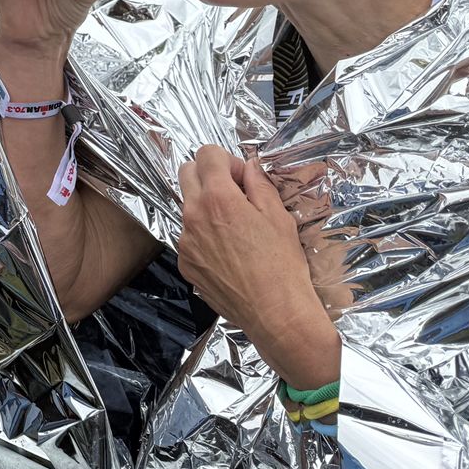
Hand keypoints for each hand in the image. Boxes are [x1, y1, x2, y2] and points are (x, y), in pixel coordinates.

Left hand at [177, 146, 339, 390]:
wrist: (276, 314)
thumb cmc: (283, 266)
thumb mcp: (278, 217)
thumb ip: (259, 184)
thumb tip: (249, 167)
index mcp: (217, 198)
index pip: (206, 154)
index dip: (228, 161)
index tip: (243, 179)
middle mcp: (193, 216)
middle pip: (187, 173)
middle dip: (209, 175)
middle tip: (236, 195)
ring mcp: (185, 241)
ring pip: (187, 207)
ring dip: (206, 207)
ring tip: (236, 230)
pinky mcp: (185, 263)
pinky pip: (188, 237)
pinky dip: (204, 236)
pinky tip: (229, 254)